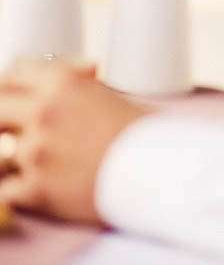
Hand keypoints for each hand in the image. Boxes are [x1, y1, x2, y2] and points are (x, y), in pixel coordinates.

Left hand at [0, 60, 150, 223]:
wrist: (167, 172)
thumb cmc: (149, 134)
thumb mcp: (113, 95)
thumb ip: (80, 86)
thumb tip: (78, 76)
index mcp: (63, 83)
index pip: (14, 72)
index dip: (15, 87)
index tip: (19, 99)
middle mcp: (44, 112)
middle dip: (4, 120)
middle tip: (17, 133)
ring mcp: (37, 151)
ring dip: (7, 158)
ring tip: (28, 165)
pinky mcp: (37, 190)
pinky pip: (3, 190)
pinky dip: (14, 193)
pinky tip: (32, 191)